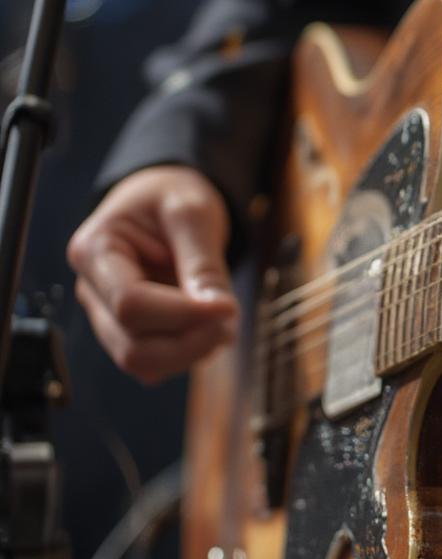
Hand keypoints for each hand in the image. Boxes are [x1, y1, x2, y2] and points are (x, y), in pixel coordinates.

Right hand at [67, 166, 238, 383]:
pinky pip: (156, 362)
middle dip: (189, 343)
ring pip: (143, 363)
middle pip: (133, 345)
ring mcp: (108, 316)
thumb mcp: (192, 212)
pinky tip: (212, 328)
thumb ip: (202, 261)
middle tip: (232, 321)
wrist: (165, 198)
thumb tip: (219, 311)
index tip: (229, 308)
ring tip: (226, 322)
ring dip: (191, 352)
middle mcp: (92, 291)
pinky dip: (188, 353)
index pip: (130, 304)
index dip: (182, 314)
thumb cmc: (172, 195)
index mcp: (94, 251)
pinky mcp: (131, 331)